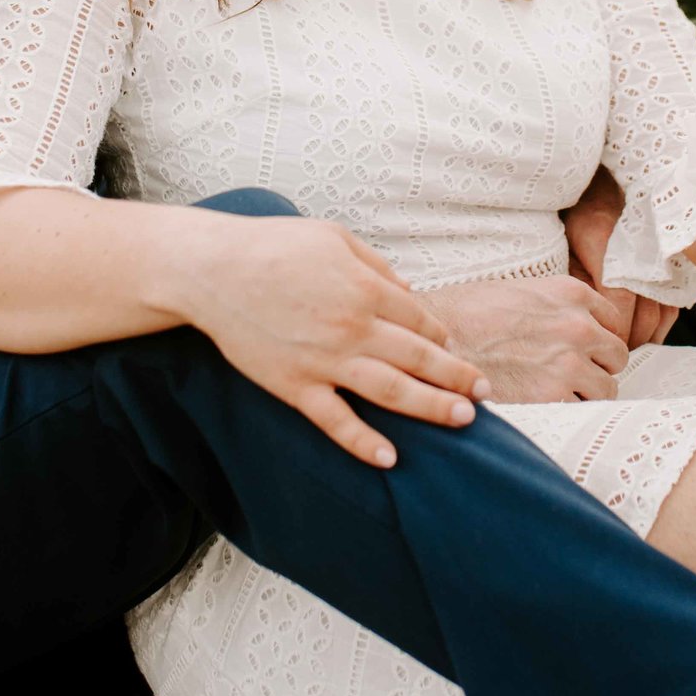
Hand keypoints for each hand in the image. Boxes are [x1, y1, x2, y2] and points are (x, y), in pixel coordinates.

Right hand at [168, 213, 489, 467]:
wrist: (212, 271)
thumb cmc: (273, 247)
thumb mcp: (334, 239)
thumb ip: (377, 267)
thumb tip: (409, 294)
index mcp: (366, 289)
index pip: (421, 320)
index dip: (442, 336)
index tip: (451, 348)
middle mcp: (353, 328)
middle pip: (420, 359)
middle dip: (457, 377)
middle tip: (484, 393)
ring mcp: (325, 361)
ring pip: (392, 392)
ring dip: (433, 407)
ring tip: (464, 419)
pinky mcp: (295, 386)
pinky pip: (335, 421)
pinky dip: (363, 442)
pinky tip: (390, 457)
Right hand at [418, 276, 630, 402]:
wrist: (430, 340)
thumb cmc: (464, 314)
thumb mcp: (518, 291)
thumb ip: (554, 306)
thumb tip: (572, 323)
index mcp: (570, 294)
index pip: (613, 322)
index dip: (598, 339)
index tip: (586, 350)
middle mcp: (578, 325)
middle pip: (616, 356)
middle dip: (597, 367)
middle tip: (571, 375)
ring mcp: (569, 362)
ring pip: (606, 388)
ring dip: (586, 394)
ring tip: (554, 394)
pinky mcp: (553, 396)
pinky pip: (582, 411)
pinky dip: (566, 412)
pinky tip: (541, 405)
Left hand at [560, 170, 679, 347]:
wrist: (612, 181)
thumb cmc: (581, 213)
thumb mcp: (567, 242)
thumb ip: (574, 281)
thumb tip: (585, 323)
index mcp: (605, 242)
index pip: (618, 306)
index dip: (613, 334)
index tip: (600, 346)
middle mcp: (641, 252)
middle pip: (644, 318)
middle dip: (627, 342)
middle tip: (608, 353)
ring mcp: (662, 258)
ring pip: (662, 316)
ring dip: (644, 337)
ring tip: (623, 345)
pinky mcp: (673, 265)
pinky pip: (672, 307)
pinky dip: (659, 325)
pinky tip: (643, 332)